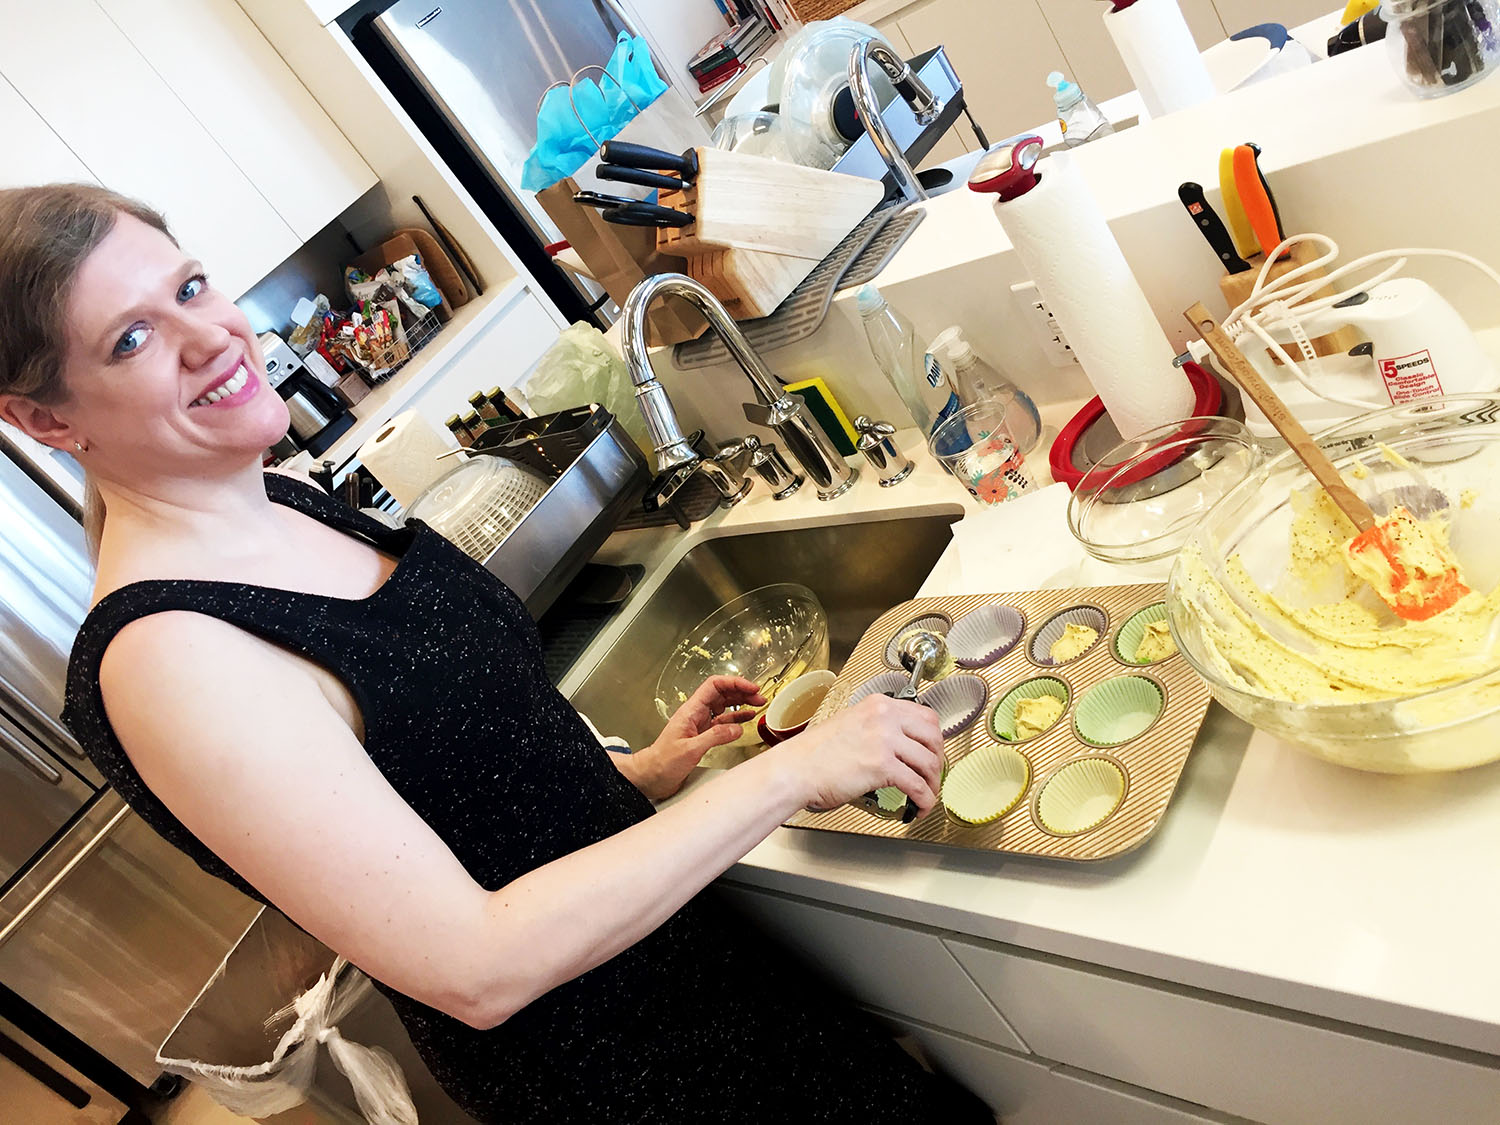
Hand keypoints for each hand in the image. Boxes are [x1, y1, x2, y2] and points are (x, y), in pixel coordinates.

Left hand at [627, 675, 765, 800]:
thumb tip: (737, 729)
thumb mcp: (690, 749)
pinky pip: (723, 723)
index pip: (714, 686)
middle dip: (741, 692)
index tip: (751, 688)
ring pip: (724, 707)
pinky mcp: (703, 736)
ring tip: (757, 704)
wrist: (651, 776)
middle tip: (759, 697)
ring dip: (741, 704)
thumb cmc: (662, 761)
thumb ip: (714, 737)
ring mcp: (700, 725)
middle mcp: (696, 714)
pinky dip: (736, 720)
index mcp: (691, 711)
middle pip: (722, 694)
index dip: (734, 683)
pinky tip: (746, 720)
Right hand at [772, 694, 943, 817]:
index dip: (934, 739)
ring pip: (929, 762)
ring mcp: (884, 740)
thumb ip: (877, 727)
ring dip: (933, 784)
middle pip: (933, 737)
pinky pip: (917, 785)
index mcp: (878, 705)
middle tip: (933, 775)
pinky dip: (924, 800)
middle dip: (938, 760)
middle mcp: (884, 717)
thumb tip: (900, 744)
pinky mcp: (882, 765)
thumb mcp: (851, 724)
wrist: (796, 770)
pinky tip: (919, 807)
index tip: (933, 752)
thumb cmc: (815, 754)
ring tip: (927, 795)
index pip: (925, 716)